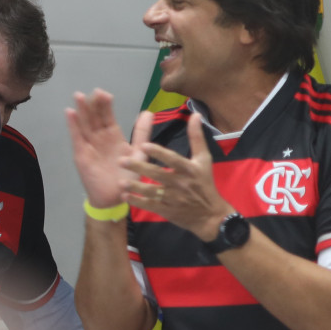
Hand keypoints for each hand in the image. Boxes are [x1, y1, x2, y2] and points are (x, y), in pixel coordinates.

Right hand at [67, 89, 134, 210]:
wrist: (116, 197)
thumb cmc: (128, 176)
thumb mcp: (139, 152)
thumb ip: (142, 132)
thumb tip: (148, 112)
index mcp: (113, 136)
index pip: (107, 116)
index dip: (105, 105)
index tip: (104, 93)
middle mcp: (99, 138)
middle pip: (94, 117)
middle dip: (93, 104)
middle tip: (92, 92)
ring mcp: (89, 146)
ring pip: (84, 124)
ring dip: (81, 110)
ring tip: (79, 96)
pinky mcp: (81, 155)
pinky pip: (77, 137)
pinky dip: (73, 125)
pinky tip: (70, 113)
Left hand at [121, 112, 232, 242]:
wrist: (210, 214)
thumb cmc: (204, 183)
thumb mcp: (204, 159)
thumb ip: (197, 137)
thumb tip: (195, 115)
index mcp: (189, 169)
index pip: (173, 159)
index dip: (159, 153)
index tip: (143, 146)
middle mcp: (181, 183)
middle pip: (158, 174)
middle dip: (139, 168)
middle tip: (121, 161)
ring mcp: (173, 198)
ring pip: (151, 192)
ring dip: (135, 187)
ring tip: (120, 182)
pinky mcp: (167, 211)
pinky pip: (150, 206)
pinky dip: (137, 202)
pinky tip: (125, 197)